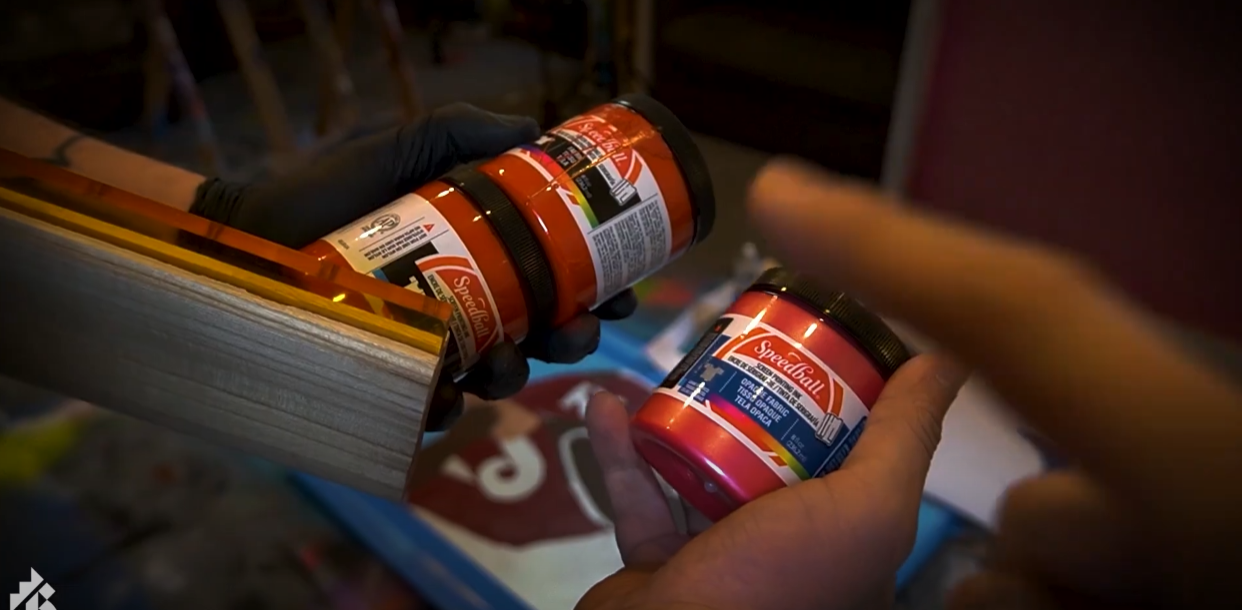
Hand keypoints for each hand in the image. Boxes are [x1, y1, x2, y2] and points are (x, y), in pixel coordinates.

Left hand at [190, 104, 636, 423]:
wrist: (241, 238)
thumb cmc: (314, 193)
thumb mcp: (391, 149)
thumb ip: (455, 132)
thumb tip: (534, 126)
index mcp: (476, 252)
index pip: (553, 275)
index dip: (596, 287)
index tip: (621, 290)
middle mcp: (462, 303)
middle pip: (542, 331)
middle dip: (574, 337)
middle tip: (578, 328)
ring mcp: (429, 350)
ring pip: (498, 375)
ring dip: (516, 374)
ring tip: (503, 361)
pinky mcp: (390, 385)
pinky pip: (432, 410)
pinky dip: (445, 410)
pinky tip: (445, 395)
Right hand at [580, 353, 965, 609]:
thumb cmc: (781, 580)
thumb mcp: (867, 508)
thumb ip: (904, 437)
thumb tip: (944, 364)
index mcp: (852, 551)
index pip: (859, 461)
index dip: (845, 400)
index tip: (821, 343)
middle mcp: (792, 558)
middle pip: (775, 457)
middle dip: (756, 398)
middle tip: (741, 344)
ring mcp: (723, 561)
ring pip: (703, 470)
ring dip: (680, 418)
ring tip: (672, 366)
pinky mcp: (660, 563)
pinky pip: (641, 496)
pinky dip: (621, 453)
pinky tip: (606, 407)